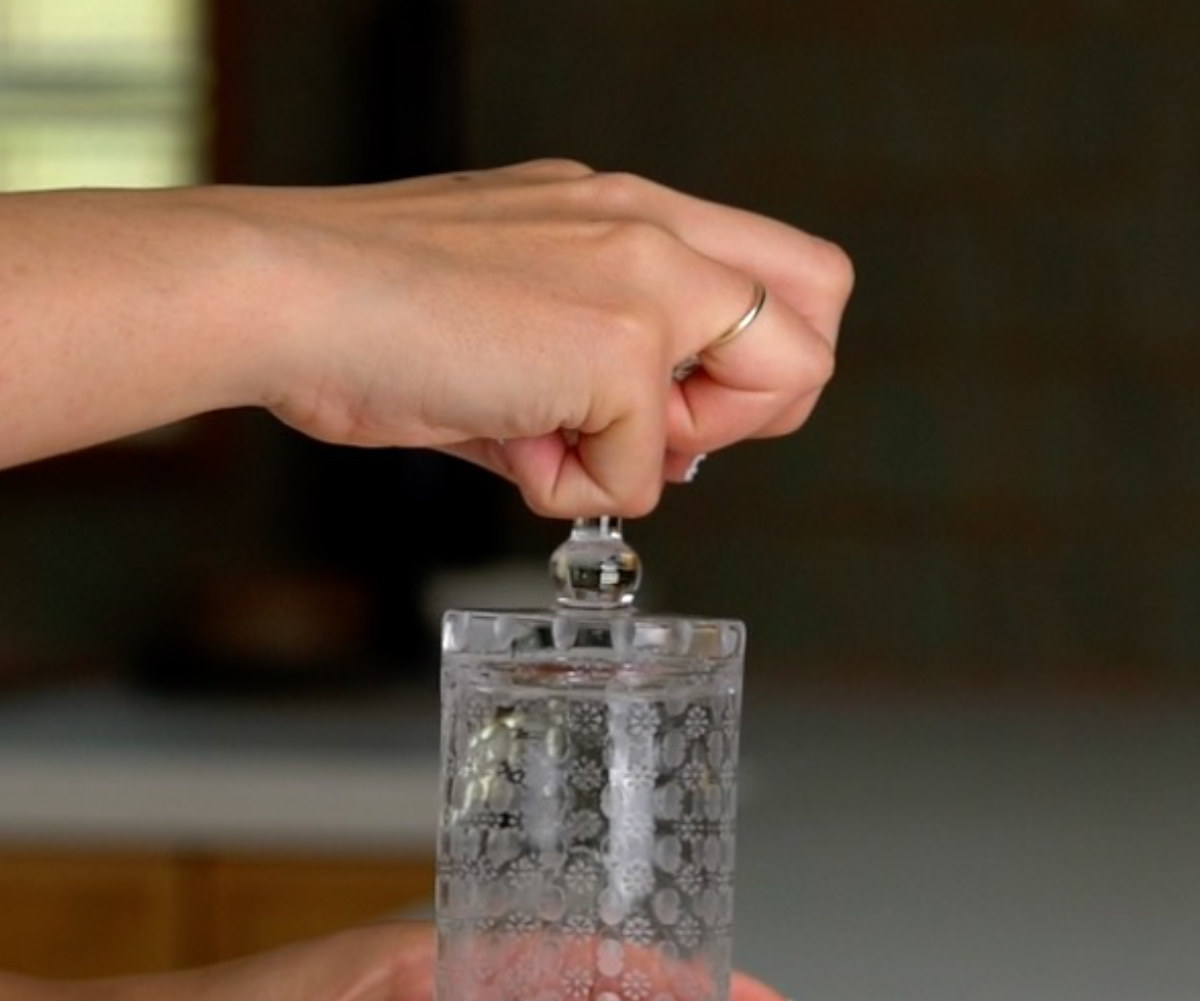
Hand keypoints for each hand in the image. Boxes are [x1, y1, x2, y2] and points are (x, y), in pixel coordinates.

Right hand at [256, 160, 853, 515]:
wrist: (283, 295)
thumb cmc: (368, 312)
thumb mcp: (508, 326)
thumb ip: (592, 376)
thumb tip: (644, 456)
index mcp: (621, 213)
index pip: (776, 275)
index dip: (745, 367)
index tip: (662, 409)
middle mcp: (648, 227)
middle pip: (821, 311)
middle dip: (757, 403)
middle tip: (657, 431)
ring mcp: (644, 280)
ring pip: (768, 394)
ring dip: (661, 451)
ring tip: (546, 432)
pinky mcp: (618, 348)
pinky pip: (641, 478)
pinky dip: (569, 490)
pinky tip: (501, 442)